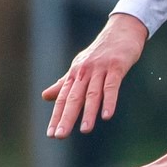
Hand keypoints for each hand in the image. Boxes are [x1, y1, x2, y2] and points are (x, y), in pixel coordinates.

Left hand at [43, 13, 147, 136]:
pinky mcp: (116, 67)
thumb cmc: (101, 52)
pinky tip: (107, 115)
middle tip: (60, 135)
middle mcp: (84, 72)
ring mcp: (100, 69)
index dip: (56, 116)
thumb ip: (64, 84)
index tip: (51, 133)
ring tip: (85, 130)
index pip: (63, 98)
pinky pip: (111, 86)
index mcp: (75, 74)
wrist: (122, 30)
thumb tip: (44, 96)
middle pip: (74, 97)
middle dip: (66, 117)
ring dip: (88, 112)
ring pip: (92, 94)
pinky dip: (109, 101)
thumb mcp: (81, 67)